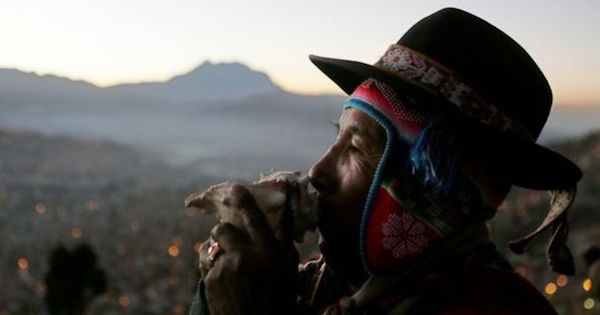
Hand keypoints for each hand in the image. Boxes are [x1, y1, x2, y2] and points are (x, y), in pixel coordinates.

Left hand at [199, 184, 297, 314]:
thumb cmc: (279, 300)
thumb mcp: (288, 270)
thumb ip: (283, 243)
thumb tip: (281, 218)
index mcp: (268, 252)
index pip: (253, 217)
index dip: (242, 200)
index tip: (235, 188)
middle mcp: (245, 257)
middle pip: (222, 229)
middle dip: (224, 232)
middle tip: (231, 242)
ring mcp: (225, 269)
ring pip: (211, 246)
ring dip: (218, 250)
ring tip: (228, 263)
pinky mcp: (210, 281)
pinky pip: (206, 264)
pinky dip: (214, 268)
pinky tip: (225, 279)